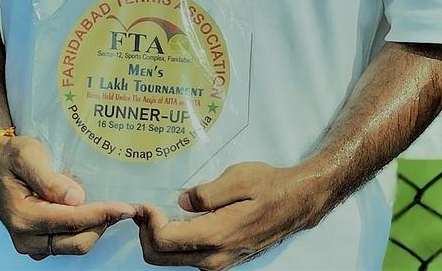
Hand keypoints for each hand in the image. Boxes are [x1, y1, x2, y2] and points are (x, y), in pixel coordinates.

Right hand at [0, 134, 135, 258]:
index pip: (72, 221)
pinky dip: (85, 230)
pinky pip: (68, 243)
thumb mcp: (29, 157)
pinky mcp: (38, 241)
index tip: (127, 207)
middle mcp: (25, 237)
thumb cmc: (12, 156)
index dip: (102, 214)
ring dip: (96, 228)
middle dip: (103, 224)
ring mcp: (31, 243)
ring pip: (75, 245)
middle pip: (77, 242)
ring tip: (111, 206)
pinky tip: (94, 211)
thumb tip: (76, 199)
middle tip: (124, 205)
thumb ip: (50, 180)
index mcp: (23, 216)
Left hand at [135, 161, 330, 268]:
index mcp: (217, 236)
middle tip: (144, 211)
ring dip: (157, 240)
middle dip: (145, 234)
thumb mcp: (240, 178)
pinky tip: (178, 223)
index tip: (144, 204)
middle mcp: (214, 258)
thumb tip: (182, 201)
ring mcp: (218, 263)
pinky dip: (173, 244)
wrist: (297, 203)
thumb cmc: (271, 186)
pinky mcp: (222, 261)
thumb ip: (207, 192)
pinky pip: (187, 258)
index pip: (165, 240)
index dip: (148, 223)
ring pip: (172, 261)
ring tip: (156, 214)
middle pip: (161, 257)